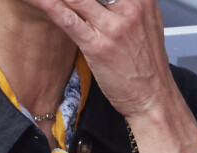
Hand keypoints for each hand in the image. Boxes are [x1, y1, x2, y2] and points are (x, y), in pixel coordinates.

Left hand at [36, 0, 174, 120]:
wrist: (153, 98)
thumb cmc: (148, 68)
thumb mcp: (150, 25)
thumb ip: (133, 6)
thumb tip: (114, 1)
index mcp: (142, 0)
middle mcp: (129, 8)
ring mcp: (113, 27)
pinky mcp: (98, 47)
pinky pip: (70, 21)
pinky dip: (54, 8)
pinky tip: (44, 1)